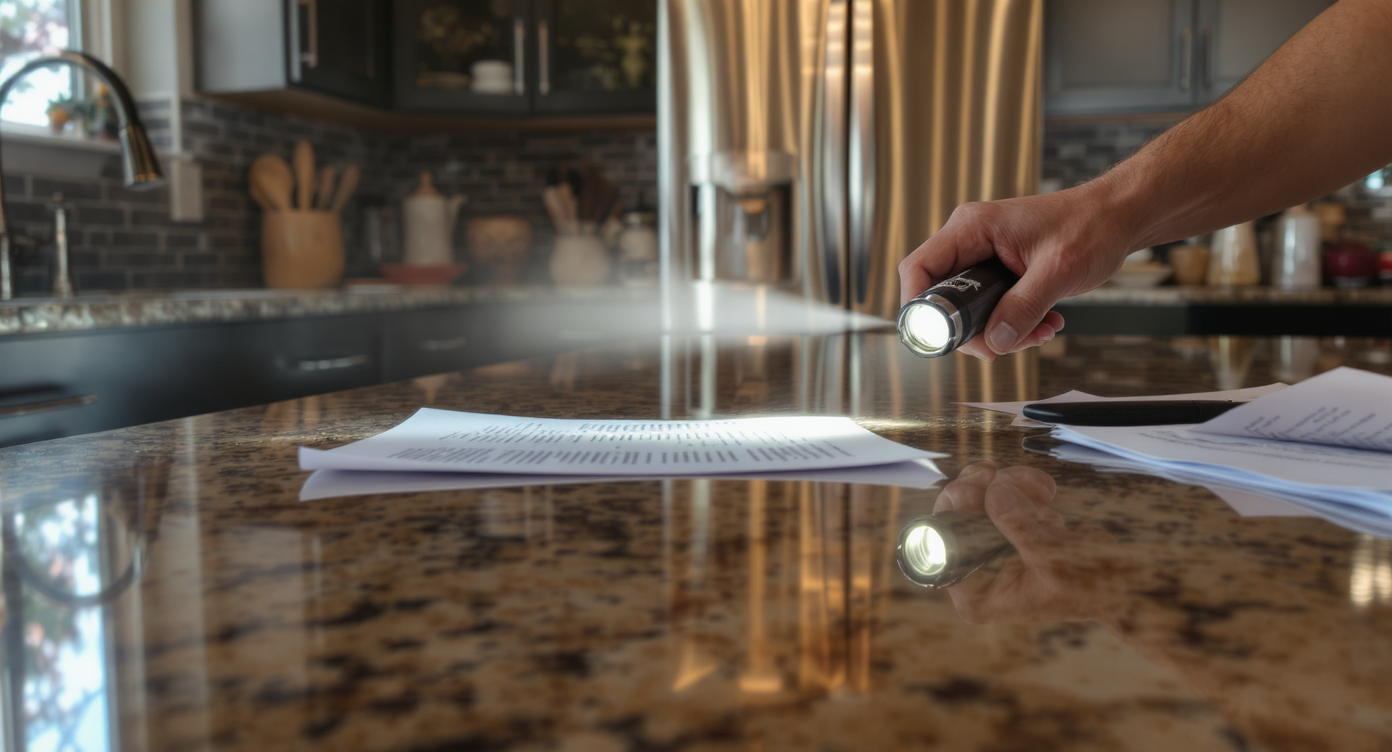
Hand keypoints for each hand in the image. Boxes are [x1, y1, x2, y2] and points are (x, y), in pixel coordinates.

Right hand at [898, 186, 1135, 360]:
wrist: (1120, 216)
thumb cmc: (1092, 225)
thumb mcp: (1057, 271)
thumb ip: (1023, 307)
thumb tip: (995, 340)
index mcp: (972, 228)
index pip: (920, 269)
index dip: (919, 307)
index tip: (937, 338)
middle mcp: (972, 240)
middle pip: (944, 297)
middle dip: (972, 329)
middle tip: (998, 346)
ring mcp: (985, 255)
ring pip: (971, 307)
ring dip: (1001, 329)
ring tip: (1038, 332)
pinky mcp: (1001, 270)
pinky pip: (993, 306)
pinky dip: (1015, 322)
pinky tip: (1045, 323)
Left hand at [935, 462, 1130, 624]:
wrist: (1125, 582)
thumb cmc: (1090, 584)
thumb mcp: (1052, 556)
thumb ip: (1018, 524)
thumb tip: (992, 490)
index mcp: (974, 595)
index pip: (937, 545)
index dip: (952, 510)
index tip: (978, 487)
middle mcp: (974, 573)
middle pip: (952, 515)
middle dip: (981, 489)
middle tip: (1001, 474)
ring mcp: (990, 549)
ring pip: (976, 497)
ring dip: (1008, 482)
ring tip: (1044, 491)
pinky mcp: (1007, 530)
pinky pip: (998, 494)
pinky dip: (1020, 485)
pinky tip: (1046, 493)